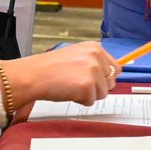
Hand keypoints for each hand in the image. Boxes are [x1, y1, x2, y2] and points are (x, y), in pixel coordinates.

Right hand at [2, 41, 118, 107]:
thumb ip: (93, 62)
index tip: (95, 81)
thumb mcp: (76, 56)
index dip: (104, 78)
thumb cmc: (50, 68)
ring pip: (102, 93)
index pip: (115, 68)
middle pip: (111, 82)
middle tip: (78, 83)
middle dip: (97, 87)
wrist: (34, 74)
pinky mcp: (87, 86)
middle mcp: (96, 57)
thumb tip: (110, 75)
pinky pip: (91, 101)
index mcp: (95, 48)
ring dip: (88, 94)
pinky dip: (80, 101)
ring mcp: (93, 71)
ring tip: (71, 86)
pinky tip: (68, 91)